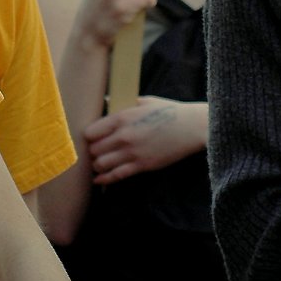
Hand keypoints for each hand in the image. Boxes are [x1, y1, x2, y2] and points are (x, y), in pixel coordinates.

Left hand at [85, 97, 207, 183]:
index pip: (91, 132)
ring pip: (101, 165)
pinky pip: (116, 176)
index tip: (92, 137)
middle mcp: (124, 136)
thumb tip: (105, 103)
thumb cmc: (168, 111)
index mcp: (123, 117)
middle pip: (93, 149)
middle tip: (94, 151)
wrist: (191, 127)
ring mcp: (132, 153)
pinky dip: (104, 179)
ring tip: (98, 163)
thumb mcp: (143, 101)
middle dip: (92, 151)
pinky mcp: (142, 166)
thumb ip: (123, 104)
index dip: (89, 136)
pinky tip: (98, 179)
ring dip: (97, 165)